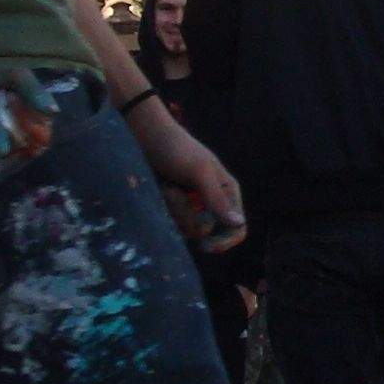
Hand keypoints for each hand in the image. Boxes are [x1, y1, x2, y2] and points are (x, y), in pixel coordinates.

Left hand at [130, 105, 246, 250]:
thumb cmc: (176, 149)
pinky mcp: (172, 206)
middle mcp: (212, 202)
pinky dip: (162, 208)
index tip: (204, 245)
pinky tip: (159, 189)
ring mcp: (190, 205)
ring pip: (184, 227)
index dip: (224, 241)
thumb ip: (217, 199)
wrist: (145, 137)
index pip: (237, 228)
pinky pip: (170, 221)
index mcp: (227, 192)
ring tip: (165, 186)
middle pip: (205, 230)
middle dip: (185, 214)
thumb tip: (239, 224)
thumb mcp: (199, 172)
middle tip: (172, 191)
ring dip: (171, 209)